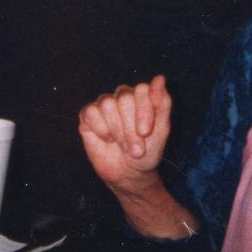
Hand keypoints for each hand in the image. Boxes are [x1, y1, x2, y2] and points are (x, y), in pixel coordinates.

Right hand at [78, 75, 171, 193]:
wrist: (130, 173)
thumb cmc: (148, 151)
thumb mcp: (162, 130)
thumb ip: (162, 103)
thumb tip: (160, 78)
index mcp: (143, 96)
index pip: (142, 90)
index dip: (143, 112)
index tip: (145, 133)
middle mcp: (123, 96)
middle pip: (124, 98)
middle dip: (130, 128)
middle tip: (136, 148)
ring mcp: (105, 104)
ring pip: (107, 105)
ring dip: (117, 131)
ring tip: (123, 146)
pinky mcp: (88, 115)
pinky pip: (90, 112)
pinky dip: (100, 129)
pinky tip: (107, 140)